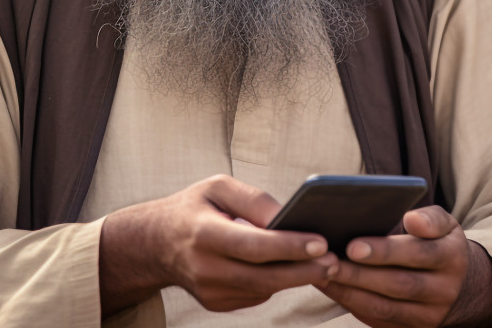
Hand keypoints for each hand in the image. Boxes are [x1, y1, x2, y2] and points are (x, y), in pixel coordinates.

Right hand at [99, 174, 336, 315]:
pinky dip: (277, 282)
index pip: (254, 245)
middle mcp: (205, 268)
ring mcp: (209, 292)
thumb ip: (253, 200)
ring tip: (325, 263)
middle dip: (303, 270)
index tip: (321, 242)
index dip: (290, 246)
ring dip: (296, 278)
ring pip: (263, 289)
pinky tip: (295, 269)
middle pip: (263, 276)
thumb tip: (287, 217)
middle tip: (334, 261)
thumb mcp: (218, 187)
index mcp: (203, 233)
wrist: (156, 243)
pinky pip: (256, 295)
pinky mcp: (216, 303)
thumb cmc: (194, 208)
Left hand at [316, 205, 469, 327]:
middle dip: (359, 275)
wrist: (461, 287)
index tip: (352, 246)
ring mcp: (428, 315)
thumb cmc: (440, 244)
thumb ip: (430, 219)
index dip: (384, 251)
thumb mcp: (446, 225)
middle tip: (328, 263)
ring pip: (385, 308)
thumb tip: (411, 219)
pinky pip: (379, 321)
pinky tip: (332, 289)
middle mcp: (443, 290)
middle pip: (398, 284)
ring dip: (350, 292)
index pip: (417, 253)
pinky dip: (352, 304)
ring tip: (322, 275)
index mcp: (452, 257)